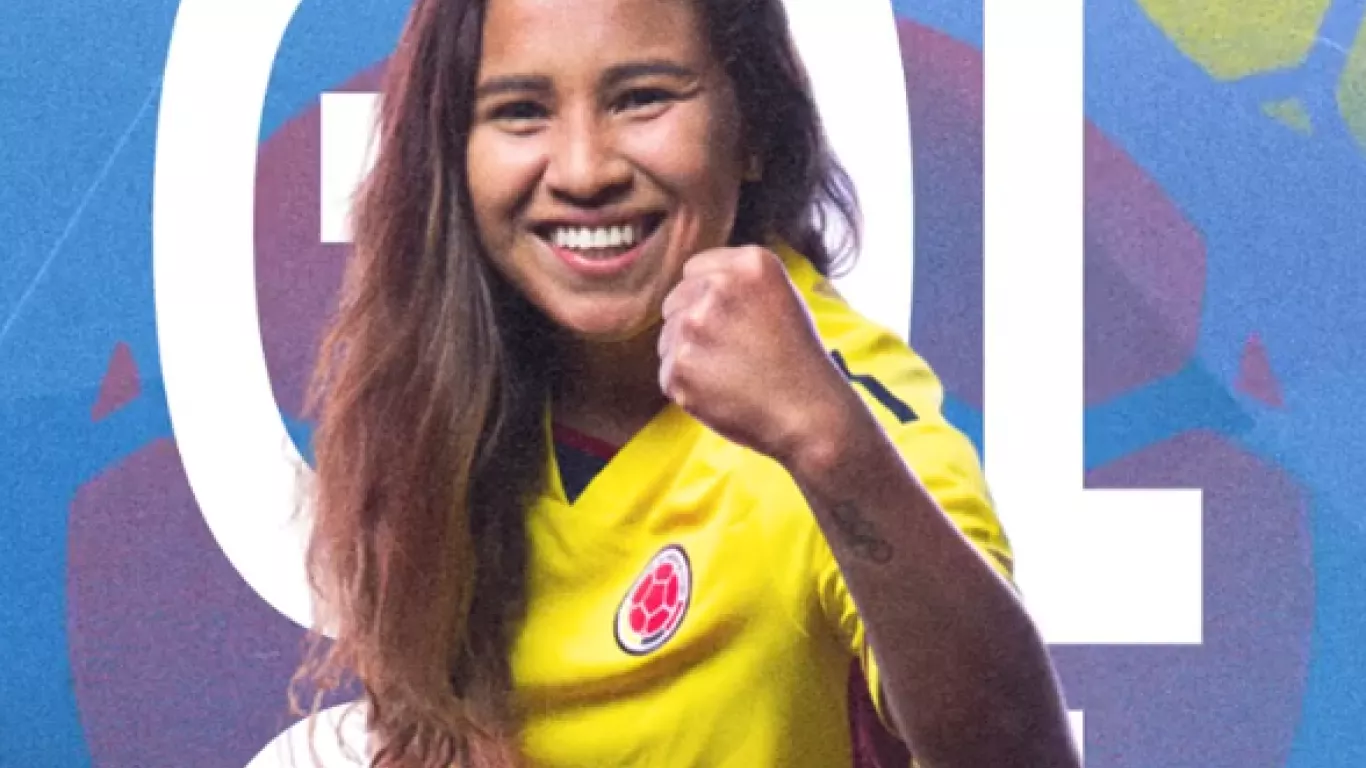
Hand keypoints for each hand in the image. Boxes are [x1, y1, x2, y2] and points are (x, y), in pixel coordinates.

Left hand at [658, 245, 856, 466]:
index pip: (694, 269)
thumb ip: (736, 282)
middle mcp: (718, 288)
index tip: (730, 320)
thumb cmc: (797, 360)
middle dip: (693, 324)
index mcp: (750, 264)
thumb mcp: (781, 297)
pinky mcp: (680, 366)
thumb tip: (690, 285)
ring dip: (688, 355)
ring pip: (668, 336)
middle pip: (675, 300)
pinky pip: (668, 371)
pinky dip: (687, 386)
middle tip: (730, 351)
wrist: (809, 414)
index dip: (708, 297)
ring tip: (729, 373)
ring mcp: (694, 327)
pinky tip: (720, 392)